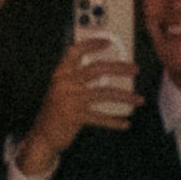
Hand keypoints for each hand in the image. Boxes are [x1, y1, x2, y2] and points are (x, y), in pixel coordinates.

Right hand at [17, 38, 139, 179]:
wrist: (42, 138)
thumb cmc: (56, 113)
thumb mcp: (61, 91)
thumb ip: (76, 79)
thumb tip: (105, 69)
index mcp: (60, 74)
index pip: (75, 52)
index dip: (91, 44)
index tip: (108, 42)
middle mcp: (64, 84)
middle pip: (96, 69)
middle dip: (119, 67)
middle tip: (135, 69)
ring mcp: (69, 100)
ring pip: (104, 93)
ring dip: (125, 96)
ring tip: (139, 99)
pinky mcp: (75, 117)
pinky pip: (100, 117)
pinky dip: (114, 122)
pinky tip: (125, 124)